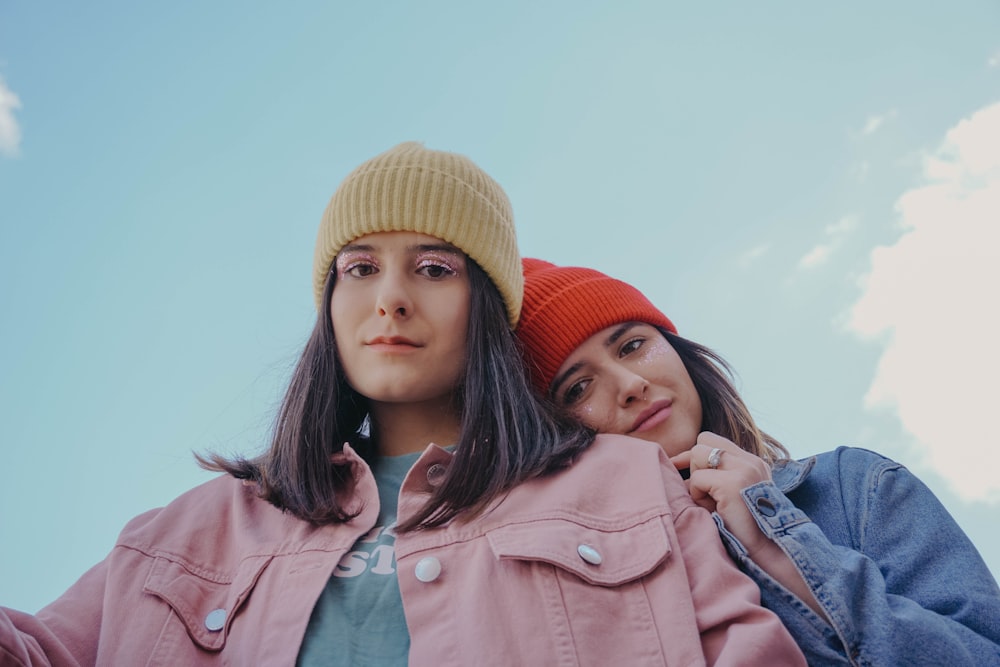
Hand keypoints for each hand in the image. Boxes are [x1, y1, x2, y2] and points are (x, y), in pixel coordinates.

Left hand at [670, 431, 773, 556]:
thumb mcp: (731, 494)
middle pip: (703, 441)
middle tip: (702, 492)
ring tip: (711, 503)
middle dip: (694, 465)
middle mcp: (750, 461)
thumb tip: (676, 465)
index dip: (695, 454)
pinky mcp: (732, 484)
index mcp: (753, 462)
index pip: (714, 440)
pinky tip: (713, 510)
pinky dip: (697, 496)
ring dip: (696, 481)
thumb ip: (715, 476)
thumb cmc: (744, 529)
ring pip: (698, 454)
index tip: (681, 469)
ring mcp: (743, 470)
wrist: (768, 552)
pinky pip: (697, 479)